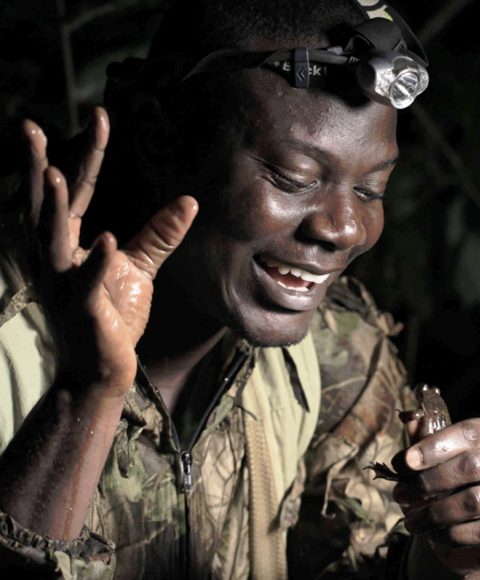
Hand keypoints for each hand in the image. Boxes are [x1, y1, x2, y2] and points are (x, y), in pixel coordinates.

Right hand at [25, 108, 197, 395]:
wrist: (104, 367)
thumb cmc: (114, 316)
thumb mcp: (139, 268)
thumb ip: (159, 234)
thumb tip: (190, 201)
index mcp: (71, 244)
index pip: (77, 192)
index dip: (87, 156)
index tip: (100, 117)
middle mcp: (58, 259)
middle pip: (47, 207)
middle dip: (38, 167)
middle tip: (29, 127)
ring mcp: (64, 285)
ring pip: (51, 241)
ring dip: (52, 208)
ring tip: (54, 172)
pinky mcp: (82, 311)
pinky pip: (87, 285)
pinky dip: (96, 264)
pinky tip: (106, 241)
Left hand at [394, 418, 479, 575]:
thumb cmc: (460, 472)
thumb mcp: (447, 450)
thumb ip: (429, 437)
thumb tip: (411, 421)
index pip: (468, 433)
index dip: (434, 445)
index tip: (405, 461)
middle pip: (472, 466)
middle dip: (429, 481)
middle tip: (399, 493)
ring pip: (473, 501)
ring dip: (434, 513)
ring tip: (410, 520)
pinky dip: (452, 535)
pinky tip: (432, 534)